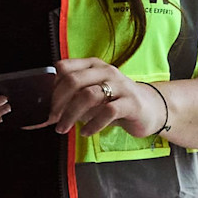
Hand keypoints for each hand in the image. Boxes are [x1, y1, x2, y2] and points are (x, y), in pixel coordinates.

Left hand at [47, 57, 169, 139]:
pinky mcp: (131, 103)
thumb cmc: (115, 102)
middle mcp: (106, 71)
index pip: (64, 68)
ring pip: (88, 96)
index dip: (52, 87)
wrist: (149, 109)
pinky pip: (107, 112)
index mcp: (93, 65)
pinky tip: (86, 132)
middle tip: (52, 119)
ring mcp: (120, 86)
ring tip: (64, 128)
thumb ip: (73, 98)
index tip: (48, 105)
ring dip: (71, 115)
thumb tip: (50, 112)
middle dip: (58, 102)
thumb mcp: (93, 94)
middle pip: (73, 80)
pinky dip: (93, 124)